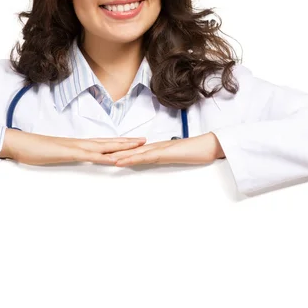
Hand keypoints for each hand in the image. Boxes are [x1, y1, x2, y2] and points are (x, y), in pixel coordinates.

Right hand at [2, 129, 147, 165]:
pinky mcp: (70, 152)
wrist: (20, 143)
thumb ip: (66, 154)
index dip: (119, 142)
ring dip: (122, 147)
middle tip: (145, 141)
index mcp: (77, 144)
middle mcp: (80, 143)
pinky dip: (104, 157)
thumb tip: (74, 157)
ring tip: (138, 147)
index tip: (133, 142)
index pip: (103, 143)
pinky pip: (90, 156)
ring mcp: (76, 147)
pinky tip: (114, 159)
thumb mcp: (55, 153)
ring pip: (104, 147)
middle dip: (127, 142)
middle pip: (108, 142)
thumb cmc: (35, 149)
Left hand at [108, 132, 224, 166]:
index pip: (136, 151)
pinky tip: (119, 162)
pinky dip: (129, 159)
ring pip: (132, 153)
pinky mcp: (162, 153)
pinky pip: (142, 157)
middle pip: (130, 150)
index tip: (109, 155)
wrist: (210, 145)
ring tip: (102, 159)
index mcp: (158, 148)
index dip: (122, 153)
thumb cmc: (198, 150)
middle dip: (114, 153)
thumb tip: (165, 159)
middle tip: (98, 155)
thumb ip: (172, 156)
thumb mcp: (181, 156)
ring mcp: (158, 149)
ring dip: (117, 157)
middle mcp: (155, 147)